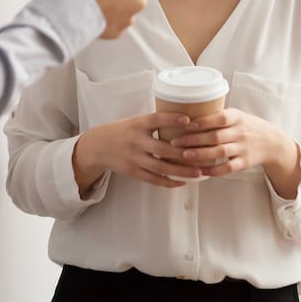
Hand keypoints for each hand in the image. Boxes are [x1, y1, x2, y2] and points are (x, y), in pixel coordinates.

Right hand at [72, 112, 218, 192]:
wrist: (98, 146)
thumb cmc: (124, 131)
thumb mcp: (137, 121)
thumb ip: (156, 122)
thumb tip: (186, 119)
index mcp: (138, 124)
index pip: (156, 119)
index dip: (172, 119)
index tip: (188, 120)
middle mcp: (135, 141)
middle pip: (162, 149)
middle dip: (183, 154)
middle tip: (202, 155)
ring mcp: (134, 158)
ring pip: (160, 167)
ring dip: (181, 171)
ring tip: (197, 173)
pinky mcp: (133, 172)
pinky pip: (153, 179)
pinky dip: (168, 182)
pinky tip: (182, 182)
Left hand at [170, 108, 298, 180]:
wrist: (272, 142)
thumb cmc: (248, 127)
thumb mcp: (237, 116)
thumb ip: (217, 116)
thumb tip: (187, 115)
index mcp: (237, 118)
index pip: (220, 118)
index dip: (203, 122)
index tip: (186, 124)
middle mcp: (240, 132)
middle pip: (215, 136)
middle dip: (194, 140)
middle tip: (175, 142)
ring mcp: (243, 148)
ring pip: (220, 152)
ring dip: (200, 154)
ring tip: (184, 156)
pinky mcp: (244, 162)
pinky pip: (227, 168)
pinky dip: (213, 171)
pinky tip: (200, 171)